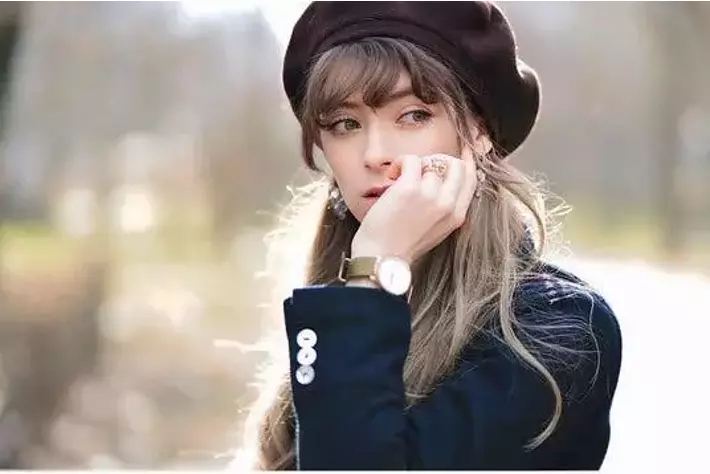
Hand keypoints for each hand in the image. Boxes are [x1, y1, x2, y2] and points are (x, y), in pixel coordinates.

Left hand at [350, 146, 478, 264]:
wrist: (381, 258)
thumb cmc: (400, 245)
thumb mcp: (435, 230)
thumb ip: (444, 207)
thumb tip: (441, 179)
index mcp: (456, 216)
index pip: (471, 178)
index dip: (466, 161)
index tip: (461, 150)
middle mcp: (447, 204)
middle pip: (456, 165)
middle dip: (438, 161)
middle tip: (419, 171)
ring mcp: (430, 195)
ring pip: (430, 161)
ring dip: (413, 165)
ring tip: (398, 180)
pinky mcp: (409, 188)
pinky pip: (412, 159)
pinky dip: (400, 162)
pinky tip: (392, 176)